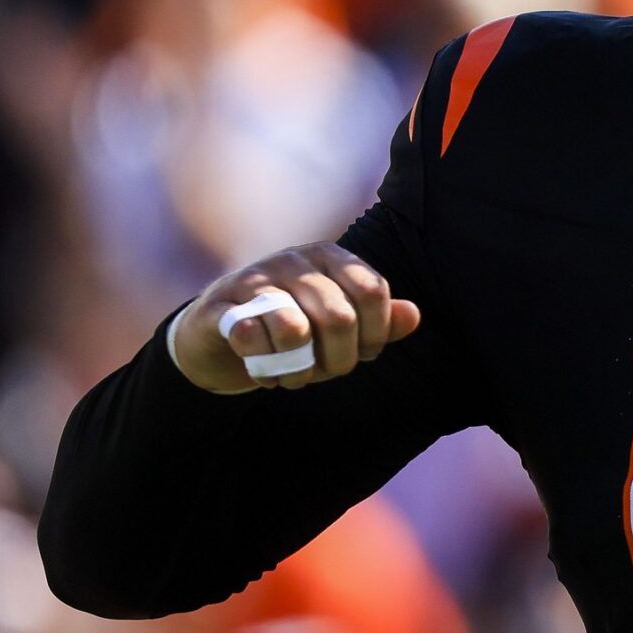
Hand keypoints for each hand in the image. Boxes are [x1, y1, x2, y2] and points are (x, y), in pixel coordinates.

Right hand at [171, 243, 420, 393]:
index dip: (376, 334)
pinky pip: (252, 341)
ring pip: (296, 332)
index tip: (364, 352)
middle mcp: (294, 259)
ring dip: (300, 370)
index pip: (372, 292)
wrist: (219, 336)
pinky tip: (263, 372)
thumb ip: (380, 321)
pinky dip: (264, 369)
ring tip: (295, 375)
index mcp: (329, 257)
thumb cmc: (295, 328)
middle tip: (327, 372)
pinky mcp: (220, 306)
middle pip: (340, 318)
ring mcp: (254, 279)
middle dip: (339, 361)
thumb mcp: (342, 326)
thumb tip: (414, 316)